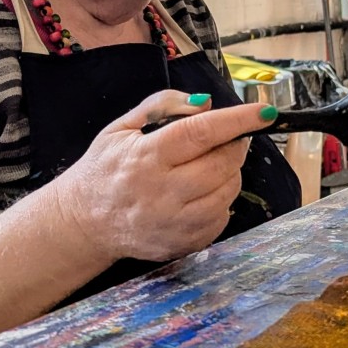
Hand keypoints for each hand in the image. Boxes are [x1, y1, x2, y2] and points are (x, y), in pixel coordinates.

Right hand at [48, 90, 275, 265]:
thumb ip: (163, 106)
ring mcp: (175, 223)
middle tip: (226, 138)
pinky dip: (220, 200)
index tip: (264, 112)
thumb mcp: (122, 127)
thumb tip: (206, 103)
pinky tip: (198, 193)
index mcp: (147, 157)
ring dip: (228, 172)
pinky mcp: (183, 243)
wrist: (83, 223)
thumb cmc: (104, 170)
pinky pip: (222, 217)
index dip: (237, 120)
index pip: (201, 133)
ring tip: (205, 166)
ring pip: (228, 191)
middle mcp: (163, 193)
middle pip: (223, 163)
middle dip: (235, 145)